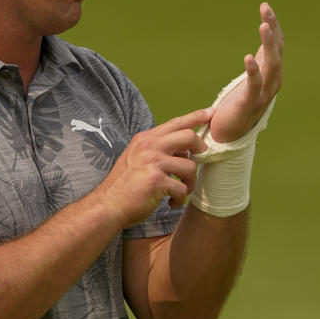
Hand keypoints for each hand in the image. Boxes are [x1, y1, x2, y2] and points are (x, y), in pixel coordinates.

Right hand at [95, 107, 212, 228]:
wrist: (108, 205)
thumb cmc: (124, 185)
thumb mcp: (137, 158)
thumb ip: (157, 150)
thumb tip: (185, 151)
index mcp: (145, 139)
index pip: (175, 123)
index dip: (196, 117)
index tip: (211, 113)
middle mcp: (149, 146)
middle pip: (188, 137)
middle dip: (201, 150)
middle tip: (200, 161)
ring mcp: (152, 162)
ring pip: (190, 166)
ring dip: (190, 183)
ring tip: (180, 192)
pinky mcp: (156, 181)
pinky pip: (182, 188)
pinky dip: (180, 199)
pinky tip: (171, 203)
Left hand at [209, 2, 283, 142]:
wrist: (230, 134)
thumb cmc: (240, 103)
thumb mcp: (253, 75)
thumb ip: (262, 57)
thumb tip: (268, 34)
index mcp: (273, 73)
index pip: (277, 44)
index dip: (273, 25)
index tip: (265, 6)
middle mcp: (274, 81)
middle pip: (277, 51)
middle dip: (272, 29)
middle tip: (266, 10)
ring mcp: (265, 93)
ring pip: (272, 65)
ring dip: (269, 44)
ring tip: (263, 26)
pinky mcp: (251, 103)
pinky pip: (255, 85)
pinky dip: (253, 71)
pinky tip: (248, 57)